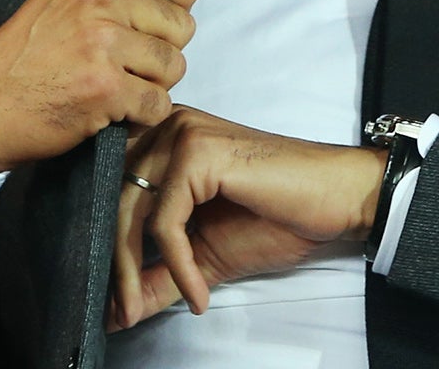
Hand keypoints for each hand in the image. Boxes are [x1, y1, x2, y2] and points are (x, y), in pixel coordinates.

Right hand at [0, 0, 223, 175]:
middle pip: (183, 27)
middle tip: (104, 58)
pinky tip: (101, 108)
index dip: (159, 15)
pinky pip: (158, 105)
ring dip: (146, 86)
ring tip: (101, 81)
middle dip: (155, 52)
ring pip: (174, 68)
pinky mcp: (103, 87)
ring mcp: (101, 38)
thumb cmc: (37, 44)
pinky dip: (136, 118)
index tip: (116, 24)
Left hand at [109, 106, 387, 329]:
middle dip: (114, 262)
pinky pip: (166, 220)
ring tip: (140, 309)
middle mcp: (165, 126)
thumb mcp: (205, 255)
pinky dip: (177, 264)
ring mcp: (181, 133)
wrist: (334, 201)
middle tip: (120, 311)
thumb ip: (160, 276)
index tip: (109, 293)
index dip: (104, 240)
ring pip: (132, 209)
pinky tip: (198, 293)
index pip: (110, 188)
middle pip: (113, 198)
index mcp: (162, 138)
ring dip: (132, 269)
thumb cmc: (277, 216)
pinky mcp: (199, 151)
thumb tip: (116, 312)